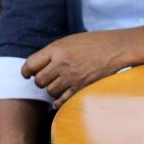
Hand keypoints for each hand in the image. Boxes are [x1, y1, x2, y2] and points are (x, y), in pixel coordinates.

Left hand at [22, 21, 143, 107]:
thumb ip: (53, 52)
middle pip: (39, 80)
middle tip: (47, 79)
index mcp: (56, 49)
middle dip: (41, 81)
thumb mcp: (70, 41)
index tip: (28, 74)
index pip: (30, 64)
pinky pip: (62, 101)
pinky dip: (58, 102)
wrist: (117, 48)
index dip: (26, 71)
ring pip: (50, 91)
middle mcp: (61, 64)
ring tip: (59, 84)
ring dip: (51, 90)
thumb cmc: (93, 43)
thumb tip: (39, 65)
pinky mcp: (81, 88)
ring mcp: (72, 78)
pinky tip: (60, 99)